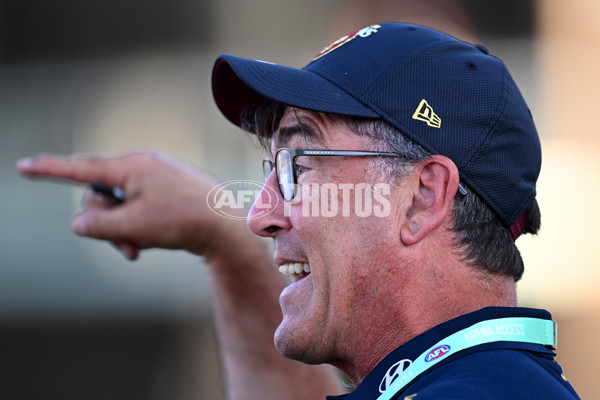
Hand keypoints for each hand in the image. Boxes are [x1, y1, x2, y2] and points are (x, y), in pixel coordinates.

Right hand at [17, 151, 244, 259]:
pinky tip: (148, 243)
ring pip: (120, 205)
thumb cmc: (182, 221)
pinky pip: (140, 207)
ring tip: (138, 248)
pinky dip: (137, 227)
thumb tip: (78, 222)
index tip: (22, 166)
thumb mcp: (132, 226)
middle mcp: (142, 166)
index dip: (48, 170)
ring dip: (122, 230)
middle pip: (100, 195)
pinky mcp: (168, 191)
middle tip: (125, 246)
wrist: (229, 226)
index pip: (80, 168)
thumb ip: (97, 224)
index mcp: (131, 166)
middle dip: (104, 223)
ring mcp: (157, 178)